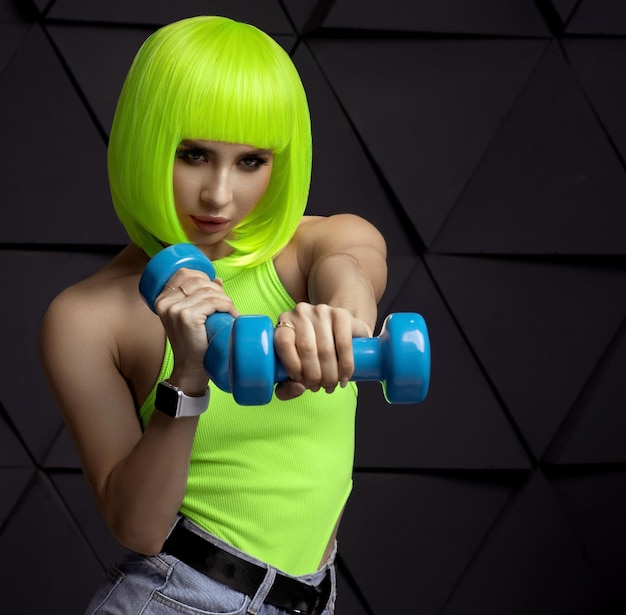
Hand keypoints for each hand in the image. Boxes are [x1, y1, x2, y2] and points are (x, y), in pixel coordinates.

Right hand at [153, 268, 238, 390]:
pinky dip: (227, 306)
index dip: (203, 276)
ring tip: (230, 311)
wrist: (190, 367)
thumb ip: (199, 296)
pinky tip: (231, 313)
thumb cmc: (193, 342)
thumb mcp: (190, 316)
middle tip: (225, 304)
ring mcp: (175, 309)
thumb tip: (216, 279)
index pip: (183, 273)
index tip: (215, 288)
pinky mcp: (187, 317)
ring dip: (225, 299)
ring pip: (208, 291)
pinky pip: (213, 302)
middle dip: (217, 290)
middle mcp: (165, 302)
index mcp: (162, 299)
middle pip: (198, 281)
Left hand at [273, 303, 371, 400]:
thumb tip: (299, 388)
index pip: (283, 342)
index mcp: (284, 322)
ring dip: (330, 375)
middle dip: (313, 376)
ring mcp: (322, 311)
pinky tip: (344, 377)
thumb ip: (286, 388)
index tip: (301, 382)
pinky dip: (345, 366)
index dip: (292, 366)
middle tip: (318, 388)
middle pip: (306, 349)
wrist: (340, 332)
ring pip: (325, 349)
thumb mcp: (295, 370)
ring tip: (330, 385)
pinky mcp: (342, 315)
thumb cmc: (312, 354)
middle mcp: (301, 312)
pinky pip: (343, 344)